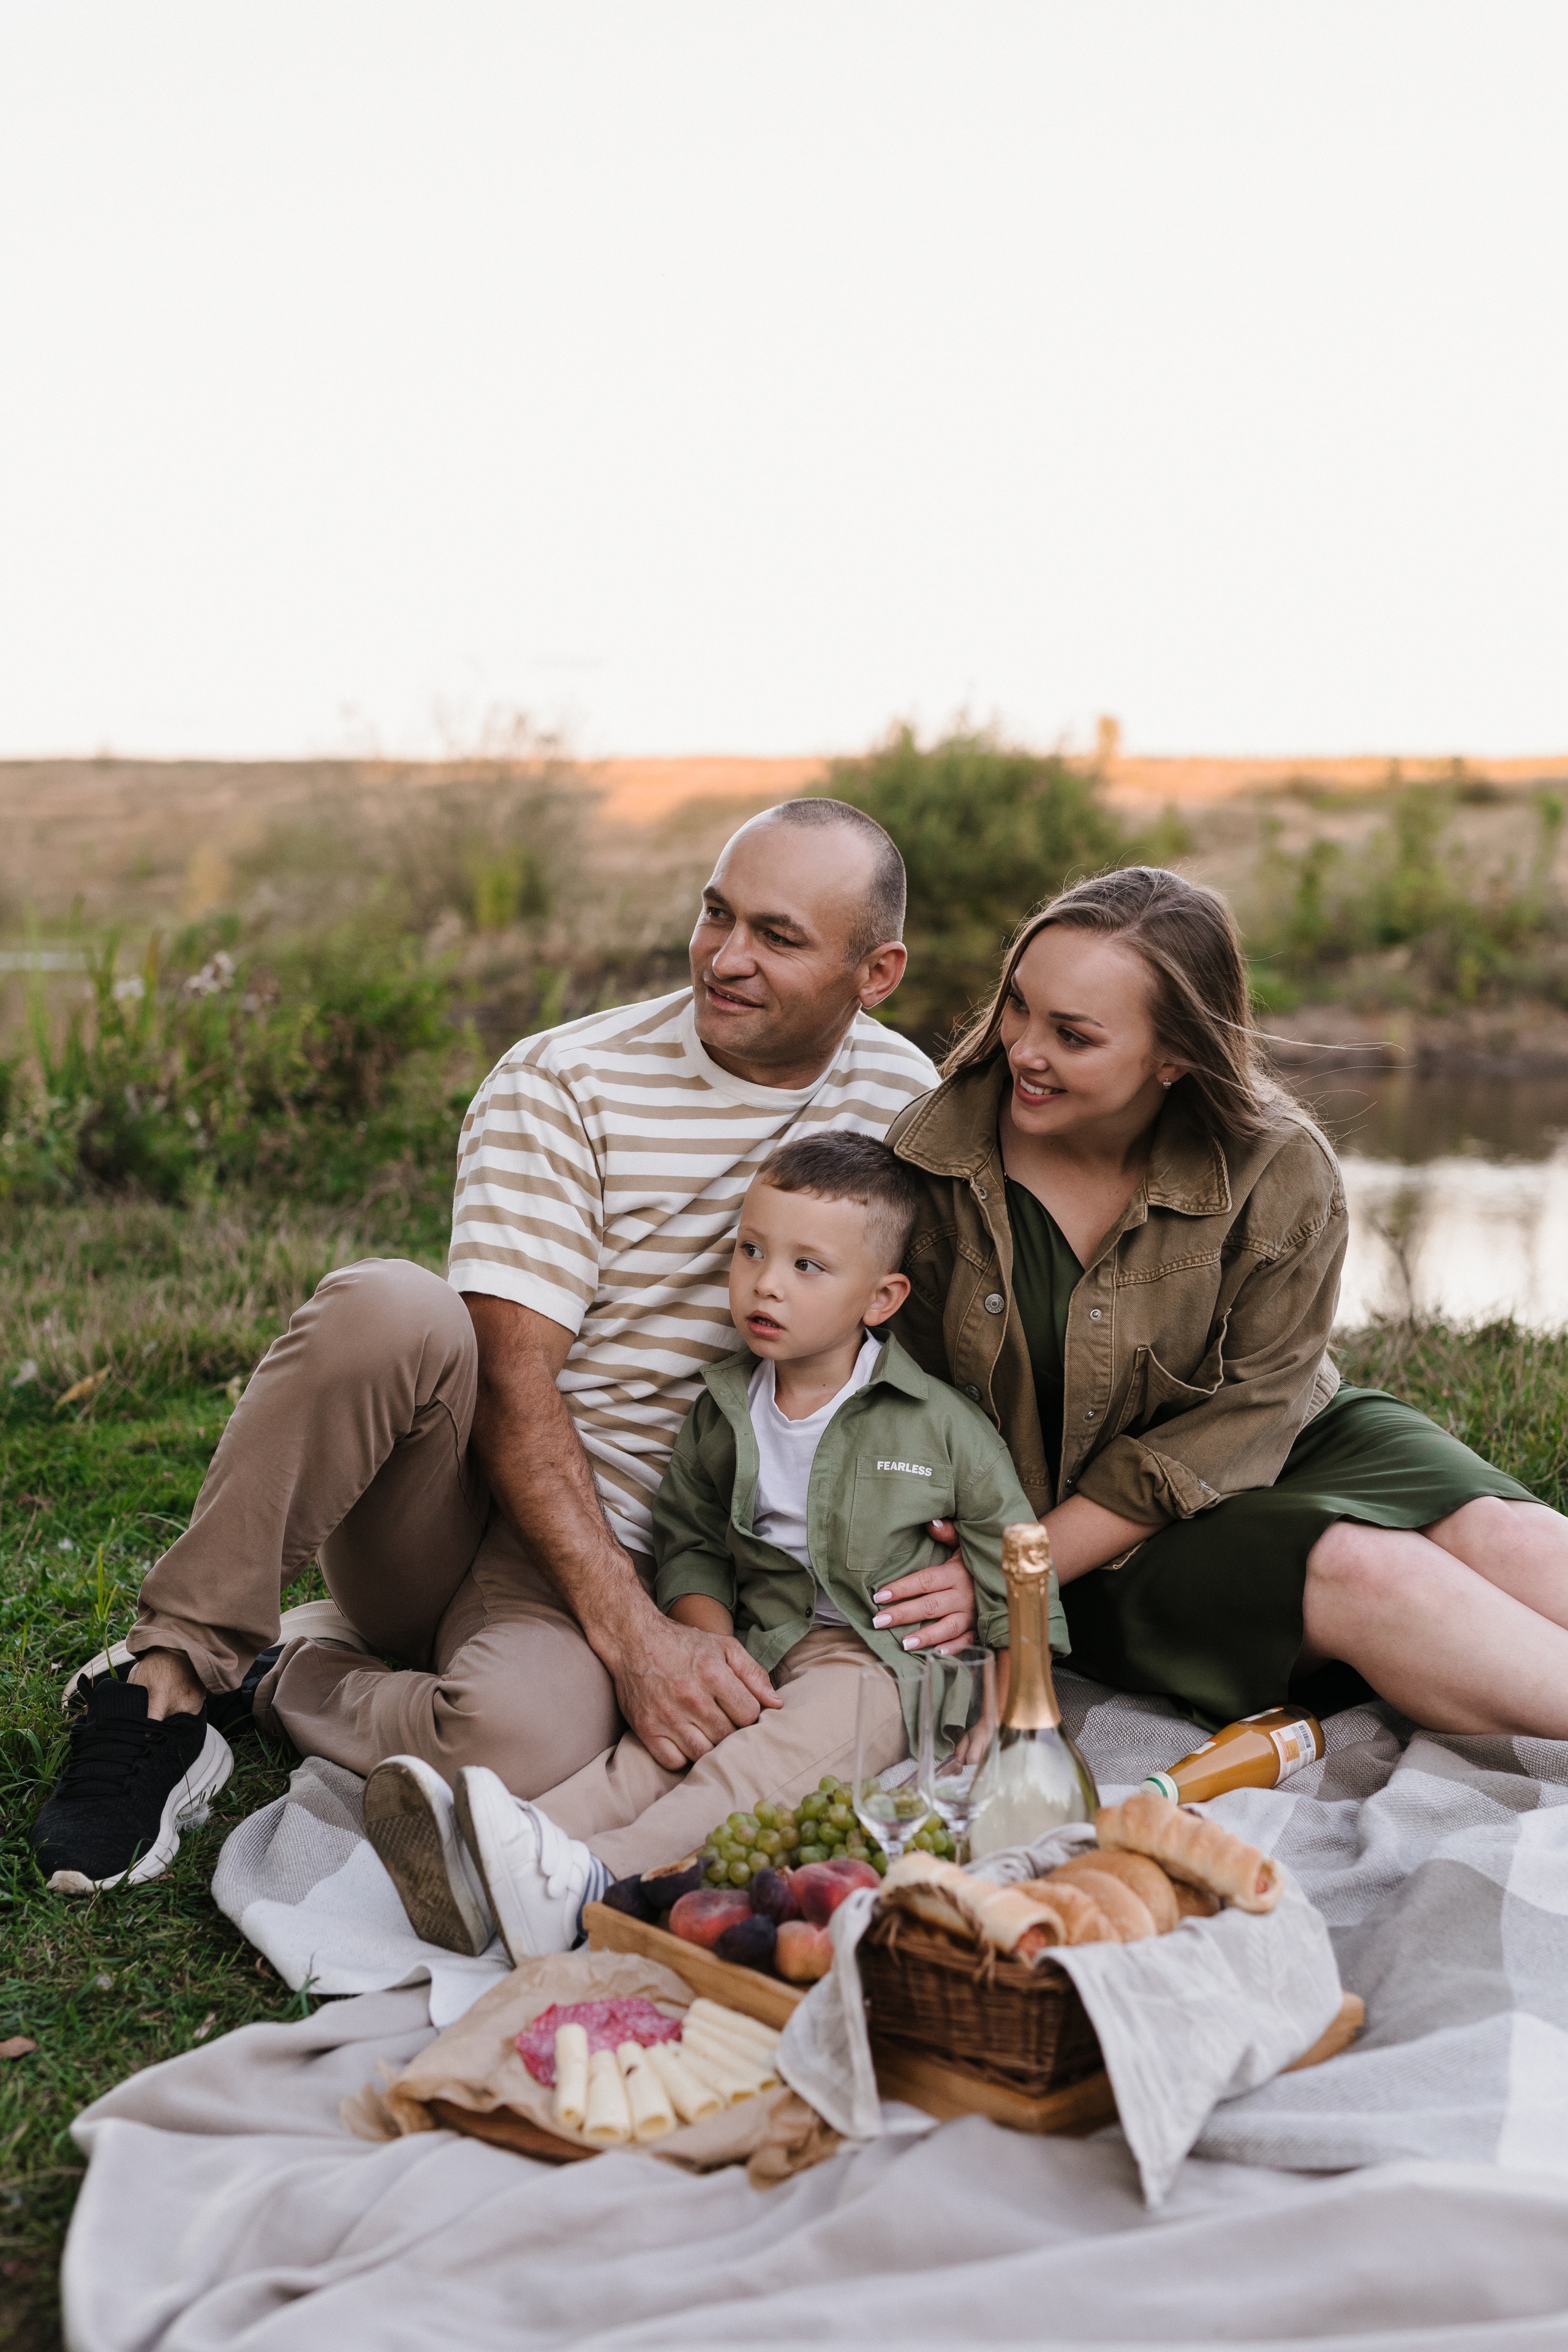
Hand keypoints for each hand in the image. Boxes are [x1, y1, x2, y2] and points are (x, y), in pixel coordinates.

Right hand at [608, 1610, 780, 1771]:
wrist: (633, 1639)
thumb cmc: (684, 1644)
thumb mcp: (724, 1647)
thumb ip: (753, 1674)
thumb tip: (777, 1703)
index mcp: (713, 1674)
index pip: (749, 1715)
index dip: (750, 1714)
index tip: (740, 1709)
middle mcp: (690, 1697)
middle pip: (728, 1736)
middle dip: (732, 1731)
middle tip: (724, 1721)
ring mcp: (667, 1716)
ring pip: (704, 1753)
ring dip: (711, 1746)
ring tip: (708, 1731)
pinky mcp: (646, 1730)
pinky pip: (674, 1762)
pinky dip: (683, 1756)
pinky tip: (685, 1740)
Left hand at [870, 1522, 976, 1653]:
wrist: (1012, 1574)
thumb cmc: (979, 1560)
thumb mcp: (965, 1543)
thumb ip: (948, 1534)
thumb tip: (930, 1522)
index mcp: (956, 1573)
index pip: (925, 1581)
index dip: (902, 1588)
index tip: (879, 1595)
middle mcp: (964, 1595)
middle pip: (930, 1606)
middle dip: (903, 1614)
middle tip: (879, 1621)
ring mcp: (974, 1613)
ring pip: (947, 1627)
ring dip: (926, 1636)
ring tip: (904, 1644)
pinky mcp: (981, 1627)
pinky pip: (968, 1640)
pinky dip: (955, 1648)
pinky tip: (937, 1653)